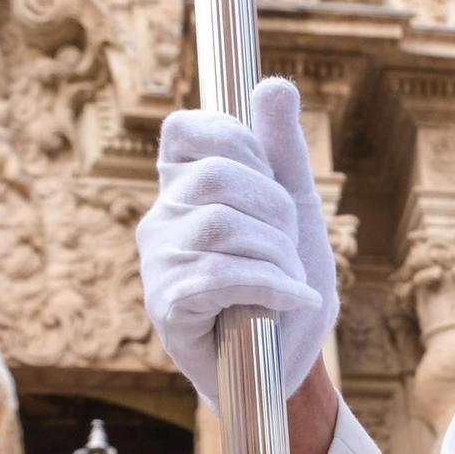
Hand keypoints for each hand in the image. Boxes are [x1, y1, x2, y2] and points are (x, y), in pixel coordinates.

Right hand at [137, 77, 337, 408]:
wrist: (282, 370)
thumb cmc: (284, 289)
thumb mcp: (296, 213)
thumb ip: (283, 151)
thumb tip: (274, 84)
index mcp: (184, 189)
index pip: (184, 130)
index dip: (234, 139)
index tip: (270, 178)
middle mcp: (161, 219)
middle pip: (216, 176)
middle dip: (275, 208)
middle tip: (293, 247)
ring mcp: (158, 263)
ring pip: (220, 227)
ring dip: (278, 255)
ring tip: (293, 283)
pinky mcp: (168, 306)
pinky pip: (218, 276)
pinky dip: (271, 285)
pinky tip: (296, 299)